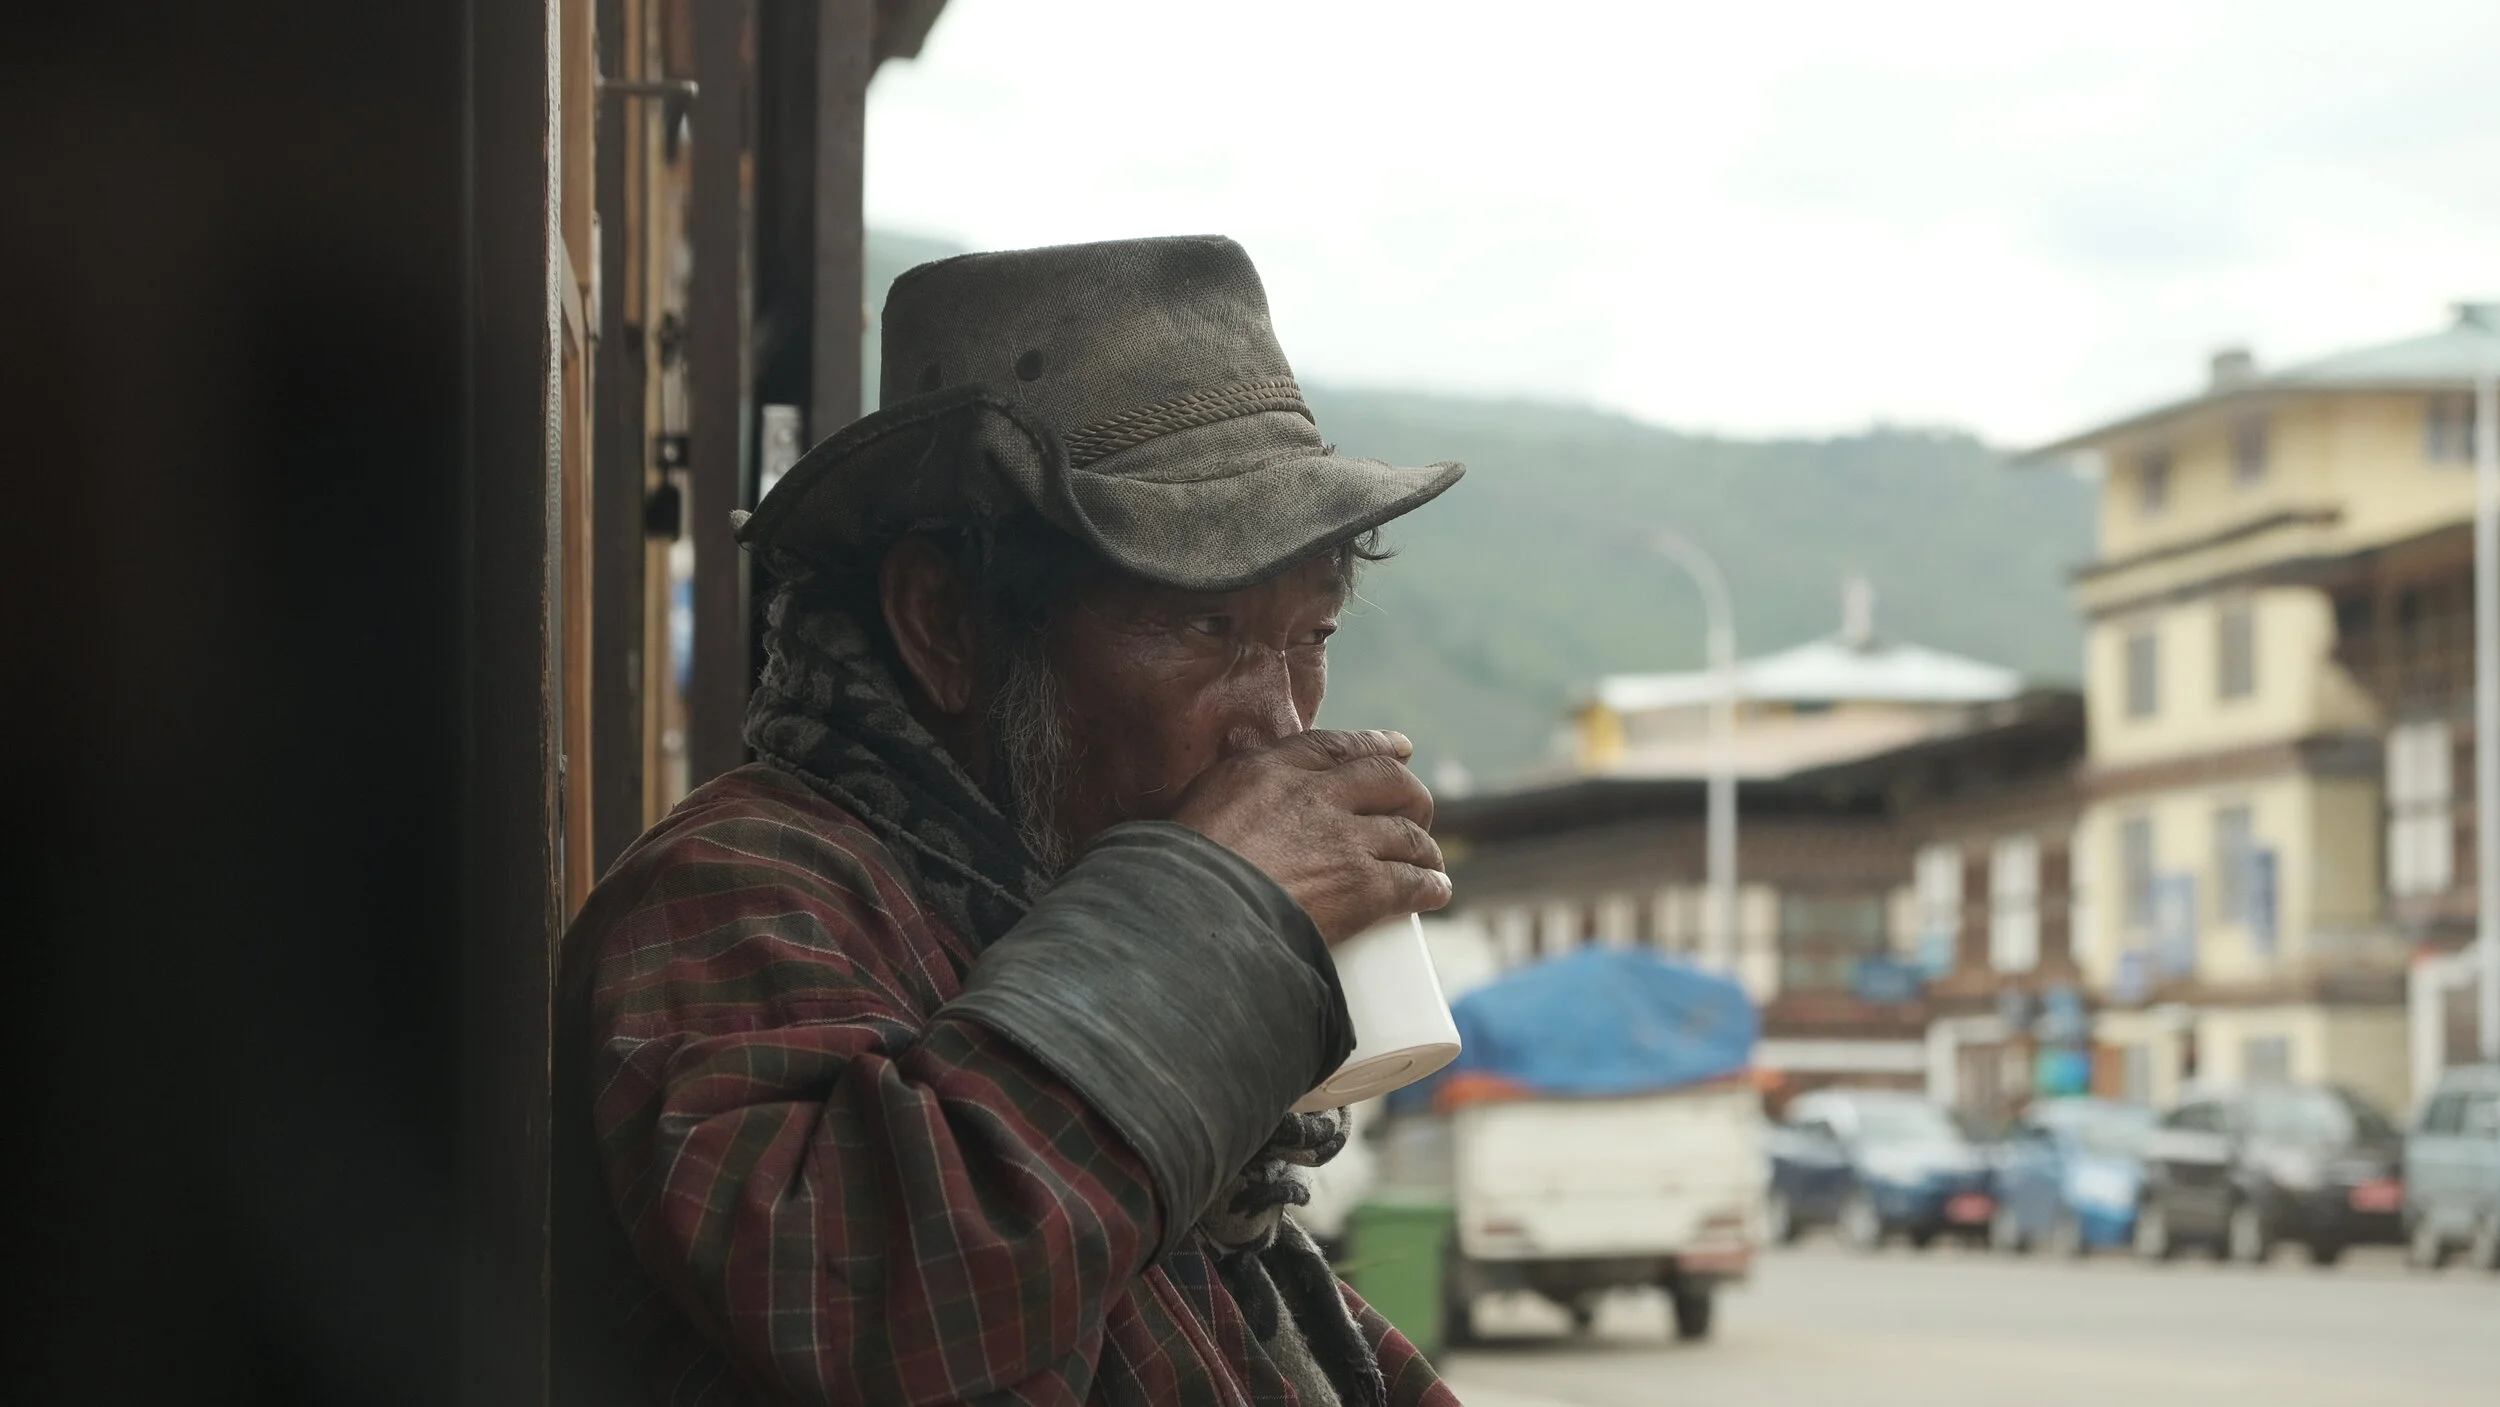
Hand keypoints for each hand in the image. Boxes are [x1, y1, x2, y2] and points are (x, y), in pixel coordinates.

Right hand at [1169, 730, 1450, 944]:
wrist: (1191, 917)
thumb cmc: (1177, 873)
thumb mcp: (1195, 809)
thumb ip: (1230, 799)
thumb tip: (1240, 812)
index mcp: (1270, 770)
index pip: (1337, 746)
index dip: (1376, 745)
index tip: (1400, 748)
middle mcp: (1314, 795)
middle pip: (1388, 780)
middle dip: (1411, 794)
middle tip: (1418, 811)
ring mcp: (1343, 840)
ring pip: (1408, 833)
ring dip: (1425, 847)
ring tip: (1428, 860)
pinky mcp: (1363, 886)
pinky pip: (1414, 881)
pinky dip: (1431, 885)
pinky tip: (1436, 890)